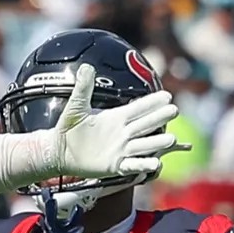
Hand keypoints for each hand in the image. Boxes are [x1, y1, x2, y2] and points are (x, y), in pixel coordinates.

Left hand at [49, 64, 180, 183]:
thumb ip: (83, 88)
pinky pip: (133, 165)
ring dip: (157, 142)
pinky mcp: (116, 165)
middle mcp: (123, 133)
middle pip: (146, 124)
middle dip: (160, 118)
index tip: (167, 96)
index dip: (151, 102)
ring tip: (171, 139)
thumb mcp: (76, 106)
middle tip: (174, 111)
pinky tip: (155, 163)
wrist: (60, 150)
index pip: (138, 108)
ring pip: (144, 145)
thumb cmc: (69, 128)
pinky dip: (143, 164)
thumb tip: (86, 66)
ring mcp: (121, 149)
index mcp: (117, 117)